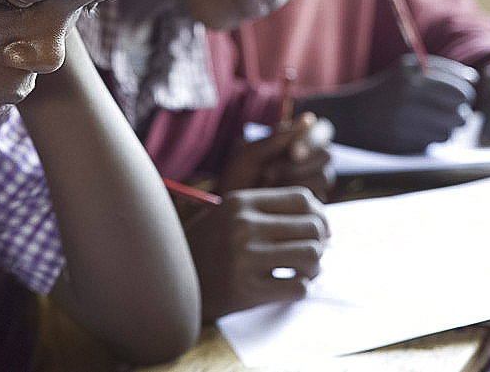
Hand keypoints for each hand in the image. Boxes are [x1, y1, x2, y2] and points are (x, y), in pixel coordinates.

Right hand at [184, 187, 328, 321]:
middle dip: (321, 243)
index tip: (319, 230)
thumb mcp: (228, 215)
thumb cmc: (207, 247)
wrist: (169, 280)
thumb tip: (320, 220)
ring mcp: (246, 258)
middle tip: (312, 255)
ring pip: (311, 256)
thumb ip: (266, 211)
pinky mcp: (247, 290)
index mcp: (241, 203)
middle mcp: (244, 226)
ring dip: (314, 267)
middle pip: (312, 227)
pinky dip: (300, 289)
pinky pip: (298, 288)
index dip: (320, 215)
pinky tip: (286, 287)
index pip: (302, 200)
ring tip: (302, 271)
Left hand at [221, 113, 334, 200]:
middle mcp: (311, 159)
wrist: (230, 205)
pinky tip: (274, 199)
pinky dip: (294, 198)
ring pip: (323, 177)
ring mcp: (314, 181)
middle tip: (268, 173)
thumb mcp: (249, 154)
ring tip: (265, 184)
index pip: (322, 130)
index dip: (312, 139)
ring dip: (293, 181)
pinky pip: (318, 198)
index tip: (293, 152)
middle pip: (327, 154)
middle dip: (298, 166)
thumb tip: (308, 119)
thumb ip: (276, 139)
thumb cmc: (237, 176)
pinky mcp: (314, 203)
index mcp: (297, 140)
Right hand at [303, 54, 476, 154]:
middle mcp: (406, 94)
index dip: (464, 95)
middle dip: (459, 112)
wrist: (346, 116)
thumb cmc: (382, 92)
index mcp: (410, 74)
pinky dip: (433, 138)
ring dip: (447, 127)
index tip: (457, 98)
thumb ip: (439, 70)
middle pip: (460, 109)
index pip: (460, 88)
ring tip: (432, 123)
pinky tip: (419, 132)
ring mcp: (403, 119)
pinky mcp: (400, 139)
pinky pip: (435, 141)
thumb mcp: (405, 71)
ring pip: (450, 128)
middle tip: (449, 113)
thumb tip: (473, 80)